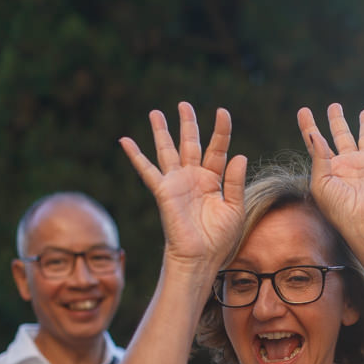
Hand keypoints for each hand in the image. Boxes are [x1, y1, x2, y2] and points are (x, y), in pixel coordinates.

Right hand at [119, 102, 246, 269]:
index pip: (217, 149)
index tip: (222, 111)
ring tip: (156, 112)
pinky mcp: (164, 191)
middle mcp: (193, 178)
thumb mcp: (234, 208)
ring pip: (168, 150)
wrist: (200, 258)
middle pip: (190, 143)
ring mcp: (177, 183)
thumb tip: (239, 155)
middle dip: (187, 123)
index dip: (221, 130)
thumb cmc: (219, 239)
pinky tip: (125, 140)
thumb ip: (235, 182)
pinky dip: (135, 155)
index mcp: (213, 181)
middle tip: (183, 104)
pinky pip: (147, 170)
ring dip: (161, 131)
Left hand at [297, 104, 363, 236]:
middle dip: (337, 121)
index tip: (304, 110)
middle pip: (341, 136)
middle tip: (335, 106)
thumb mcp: (321, 183)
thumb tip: (315, 134)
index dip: (309, 126)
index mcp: (329, 169)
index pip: (316, 144)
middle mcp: (347, 164)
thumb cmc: (339, 208)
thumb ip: (318, 157)